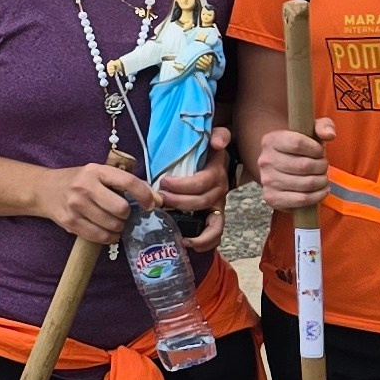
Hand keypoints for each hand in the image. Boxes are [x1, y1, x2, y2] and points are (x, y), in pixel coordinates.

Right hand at [33, 158, 150, 248]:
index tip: (151, 205)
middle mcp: (85, 187)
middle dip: (128, 215)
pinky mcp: (70, 222)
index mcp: (96, 171)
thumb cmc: (79, 181)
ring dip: (119, 228)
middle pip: (121, 209)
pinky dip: (109, 237)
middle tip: (124, 214)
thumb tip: (157, 200)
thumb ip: (127, 184)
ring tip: (115, 222)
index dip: (144, 195)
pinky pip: (99, 237)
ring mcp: (76, 206)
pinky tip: (107, 231)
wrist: (45, 190)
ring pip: (112, 225)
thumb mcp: (100, 174)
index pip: (128, 182)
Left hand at [154, 123, 231, 256]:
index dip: (182, 185)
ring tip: (172, 227)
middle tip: (159, 200)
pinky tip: (186, 242)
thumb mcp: (215, 137)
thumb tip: (218, 142)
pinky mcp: (214, 217)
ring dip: (192, 227)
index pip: (202, 183)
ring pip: (211, 224)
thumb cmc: (208, 151)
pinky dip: (204, 243)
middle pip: (201, 202)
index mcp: (217, 174)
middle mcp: (220, 192)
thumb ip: (218, 135)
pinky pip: (215, 236)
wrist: (217, 161)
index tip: (163, 182)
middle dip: (178, 202)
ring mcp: (218, 207)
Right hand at [254, 115, 334, 211]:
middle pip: (304, 165)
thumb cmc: (301, 148)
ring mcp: (267, 181)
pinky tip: (321, 190)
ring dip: (322, 181)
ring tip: (323, 177)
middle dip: (321, 166)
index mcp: (271, 140)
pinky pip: (301, 200)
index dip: (315, 149)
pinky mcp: (271, 198)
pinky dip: (317, 197)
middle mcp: (265, 160)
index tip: (319, 151)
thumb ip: (323, 126)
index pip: (297, 143)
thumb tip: (329, 134)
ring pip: (305, 184)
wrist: (282, 166)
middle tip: (323, 166)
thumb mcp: (311, 130)